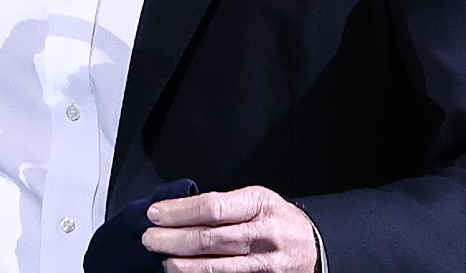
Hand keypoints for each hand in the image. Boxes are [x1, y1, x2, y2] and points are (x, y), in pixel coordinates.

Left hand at [142, 185, 318, 271]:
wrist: (316, 247)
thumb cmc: (278, 220)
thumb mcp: (257, 200)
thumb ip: (224, 205)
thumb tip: (177, 211)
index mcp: (259, 204)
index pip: (211, 207)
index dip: (178, 212)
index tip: (154, 214)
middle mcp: (264, 234)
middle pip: (208, 239)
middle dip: (171, 239)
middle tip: (149, 238)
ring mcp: (267, 264)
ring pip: (215, 268)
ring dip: (182, 265)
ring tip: (164, 260)